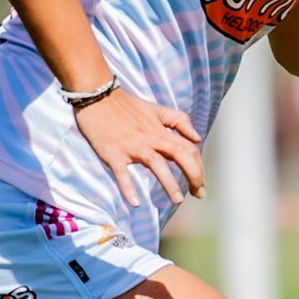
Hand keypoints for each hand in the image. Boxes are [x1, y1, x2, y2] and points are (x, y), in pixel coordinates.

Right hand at [72, 87, 205, 207]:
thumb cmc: (127, 105)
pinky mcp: (113, 153)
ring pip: (156, 164)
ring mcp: (132, 146)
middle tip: (199, 194)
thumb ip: (178, 121)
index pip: (188, 149)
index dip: (199, 167)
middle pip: (179, 156)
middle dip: (193, 175)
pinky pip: (122, 172)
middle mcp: (151, 139)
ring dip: (169, 182)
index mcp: (161, 131)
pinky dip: (128, 187)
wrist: (98, 95)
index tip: (200, 184)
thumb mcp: (157, 109)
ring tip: (177, 199)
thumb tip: (197, 138)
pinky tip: (135, 202)